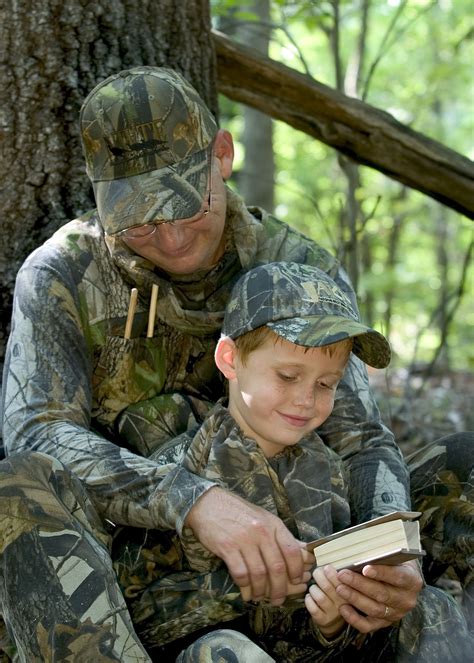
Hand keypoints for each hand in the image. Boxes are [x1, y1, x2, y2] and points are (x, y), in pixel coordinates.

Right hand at [185, 487, 304, 604]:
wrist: (209, 504)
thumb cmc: (239, 512)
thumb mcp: (264, 518)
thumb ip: (281, 536)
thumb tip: (303, 552)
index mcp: (273, 524)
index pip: (292, 551)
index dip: (296, 570)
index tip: (297, 582)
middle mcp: (261, 532)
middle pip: (277, 567)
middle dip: (280, 588)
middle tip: (278, 599)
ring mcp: (244, 539)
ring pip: (259, 574)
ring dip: (261, 591)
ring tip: (260, 597)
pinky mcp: (227, 547)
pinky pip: (241, 574)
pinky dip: (245, 587)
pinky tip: (246, 592)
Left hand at [305, 565, 345, 637]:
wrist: (334, 619)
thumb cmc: (336, 595)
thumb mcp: (343, 585)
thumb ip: (340, 574)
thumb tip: (328, 561)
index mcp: (350, 592)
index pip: (342, 581)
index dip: (331, 572)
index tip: (327, 567)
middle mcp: (343, 603)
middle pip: (328, 587)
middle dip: (319, 576)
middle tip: (317, 572)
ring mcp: (333, 612)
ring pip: (320, 597)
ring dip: (313, 589)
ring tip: (313, 587)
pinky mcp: (323, 619)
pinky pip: (313, 608)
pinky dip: (309, 600)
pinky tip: (310, 597)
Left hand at [335, 560, 422, 632]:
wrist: (401, 579)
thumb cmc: (393, 563)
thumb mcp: (394, 555)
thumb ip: (382, 555)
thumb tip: (362, 552)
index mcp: (412, 580)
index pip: (398, 577)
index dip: (381, 573)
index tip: (365, 569)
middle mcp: (406, 600)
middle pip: (382, 594)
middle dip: (360, 584)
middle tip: (343, 575)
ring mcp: (395, 613)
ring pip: (374, 609)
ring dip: (355, 598)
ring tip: (339, 588)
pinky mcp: (383, 623)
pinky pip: (368, 625)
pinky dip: (354, 618)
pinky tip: (343, 608)